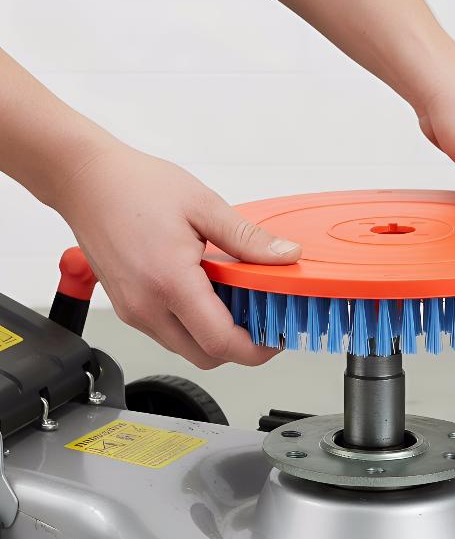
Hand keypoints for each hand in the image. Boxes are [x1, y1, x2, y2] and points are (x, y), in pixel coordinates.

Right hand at [54, 144, 300, 368]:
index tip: (278, 335)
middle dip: (242, 348)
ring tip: (240, 302)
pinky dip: (195, 326)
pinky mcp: (128, 308)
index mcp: (170, 283)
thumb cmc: (135, 186)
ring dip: (217, 337)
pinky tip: (211, 295)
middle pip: (206, 357)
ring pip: (186, 348)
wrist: (86, 181)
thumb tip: (285, 256)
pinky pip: (169, 333)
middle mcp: (146, 307)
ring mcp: (133, 311)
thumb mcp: (204, 206)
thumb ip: (248, 239)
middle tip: (266, 320)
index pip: (221, 342)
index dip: (258, 348)